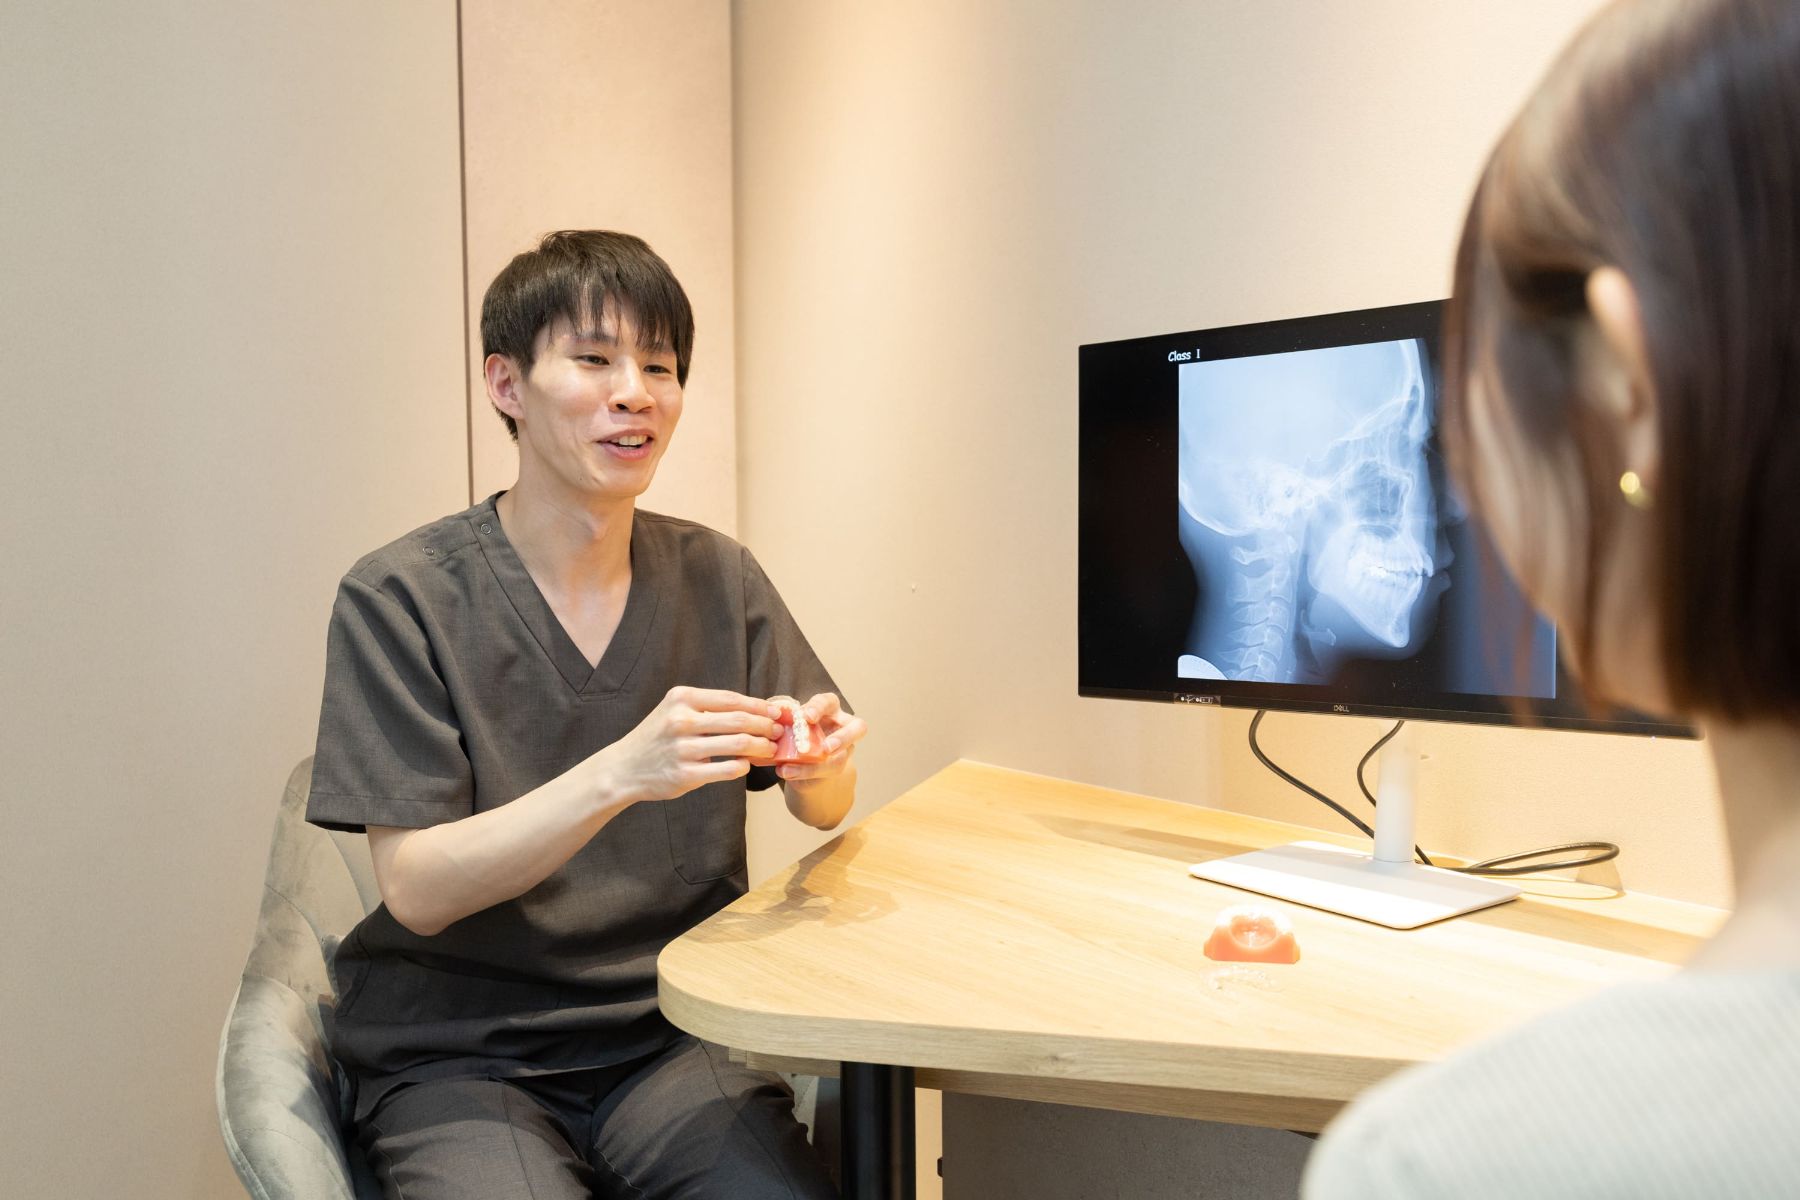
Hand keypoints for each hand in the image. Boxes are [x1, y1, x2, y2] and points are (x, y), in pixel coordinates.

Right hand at [596, 687, 782, 806]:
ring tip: (770, 749)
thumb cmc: (657, 737)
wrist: (624, 768)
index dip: (759, 706)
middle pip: (739, 720)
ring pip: (737, 745)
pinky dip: (742, 767)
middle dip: (765, 726)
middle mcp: (681, 721)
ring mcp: (683, 749)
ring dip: (761, 747)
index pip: (731, 699)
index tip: (776, 712)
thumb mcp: (674, 710)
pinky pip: (726, 770)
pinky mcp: (685, 775)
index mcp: (681, 699)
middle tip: (778, 732)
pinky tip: (747, 765)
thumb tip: (753, 708)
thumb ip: (707, 707)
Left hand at [766, 692, 865, 785]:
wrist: (799, 758)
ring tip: (792, 768)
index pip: (828, 702)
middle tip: (826, 748)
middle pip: (858, 728)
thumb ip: (786, 723)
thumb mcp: (790, 724)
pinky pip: (826, 770)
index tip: (805, 716)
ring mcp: (844, 747)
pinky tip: (787, 772)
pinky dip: (804, 772)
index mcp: (829, 708)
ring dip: (819, 764)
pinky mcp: (836, 766)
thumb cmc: (795, 732)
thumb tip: (770, 720)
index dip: (819, 708)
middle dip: (843, 738)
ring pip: (842, 756)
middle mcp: (843, 725)